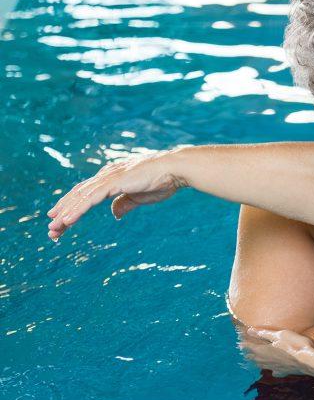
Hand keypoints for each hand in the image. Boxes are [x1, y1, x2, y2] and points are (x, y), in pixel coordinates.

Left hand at [47, 150, 184, 240]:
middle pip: (78, 195)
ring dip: (65, 213)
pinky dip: (77, 209)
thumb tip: (114, 214)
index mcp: (111, 177)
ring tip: (54, 228)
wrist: (175, 169)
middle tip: (52, 230)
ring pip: (80, 197)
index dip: (73, 207)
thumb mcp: (139, 197)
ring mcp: (108, 177)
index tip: (63, 222)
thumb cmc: (162, 181)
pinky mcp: (113, 182)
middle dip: (63, 212)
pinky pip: (90, 198)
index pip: (86, 193)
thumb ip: (124, 203)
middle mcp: (105, 175)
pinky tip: (67, 220)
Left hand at [243, 328, 313, 375]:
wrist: (308, 360)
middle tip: (244, 352)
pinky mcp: (284, 372)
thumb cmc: (294, 344)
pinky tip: (274, 371)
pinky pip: (275, 372)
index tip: (239, 343)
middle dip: (249, 354)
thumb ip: (264, 333)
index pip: (250, 347)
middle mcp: (267, 361)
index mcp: (264, 351)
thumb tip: (250, 331)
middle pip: (255, 358)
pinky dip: (272, 370)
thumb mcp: (279, 335)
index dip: (244, 344)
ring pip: (263, 366)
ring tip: (254, 361)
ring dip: (257, 363)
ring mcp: (275, 367)